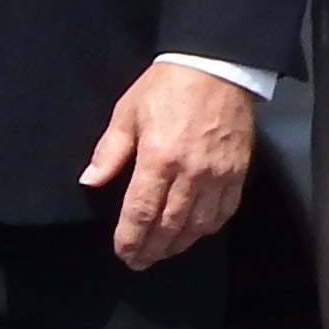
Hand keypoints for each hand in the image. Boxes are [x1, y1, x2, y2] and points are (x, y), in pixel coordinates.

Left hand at [80, 61, 256, 268]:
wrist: (217, 67)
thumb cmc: (167, 86)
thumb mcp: (127, 112)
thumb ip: (109, 151)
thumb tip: (90, 181)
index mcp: (159, 158)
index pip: (141, 211)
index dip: (131, 237)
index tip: (123, 252)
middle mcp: (191, 173)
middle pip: (170, 225)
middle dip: (152, 248)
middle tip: (139, 262)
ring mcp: (218, 175)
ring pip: (199, 224)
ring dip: (179, 244)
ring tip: (162, 253)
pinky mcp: (238, 172)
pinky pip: (224, 212)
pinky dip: (208, 228)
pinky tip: (195, 234)